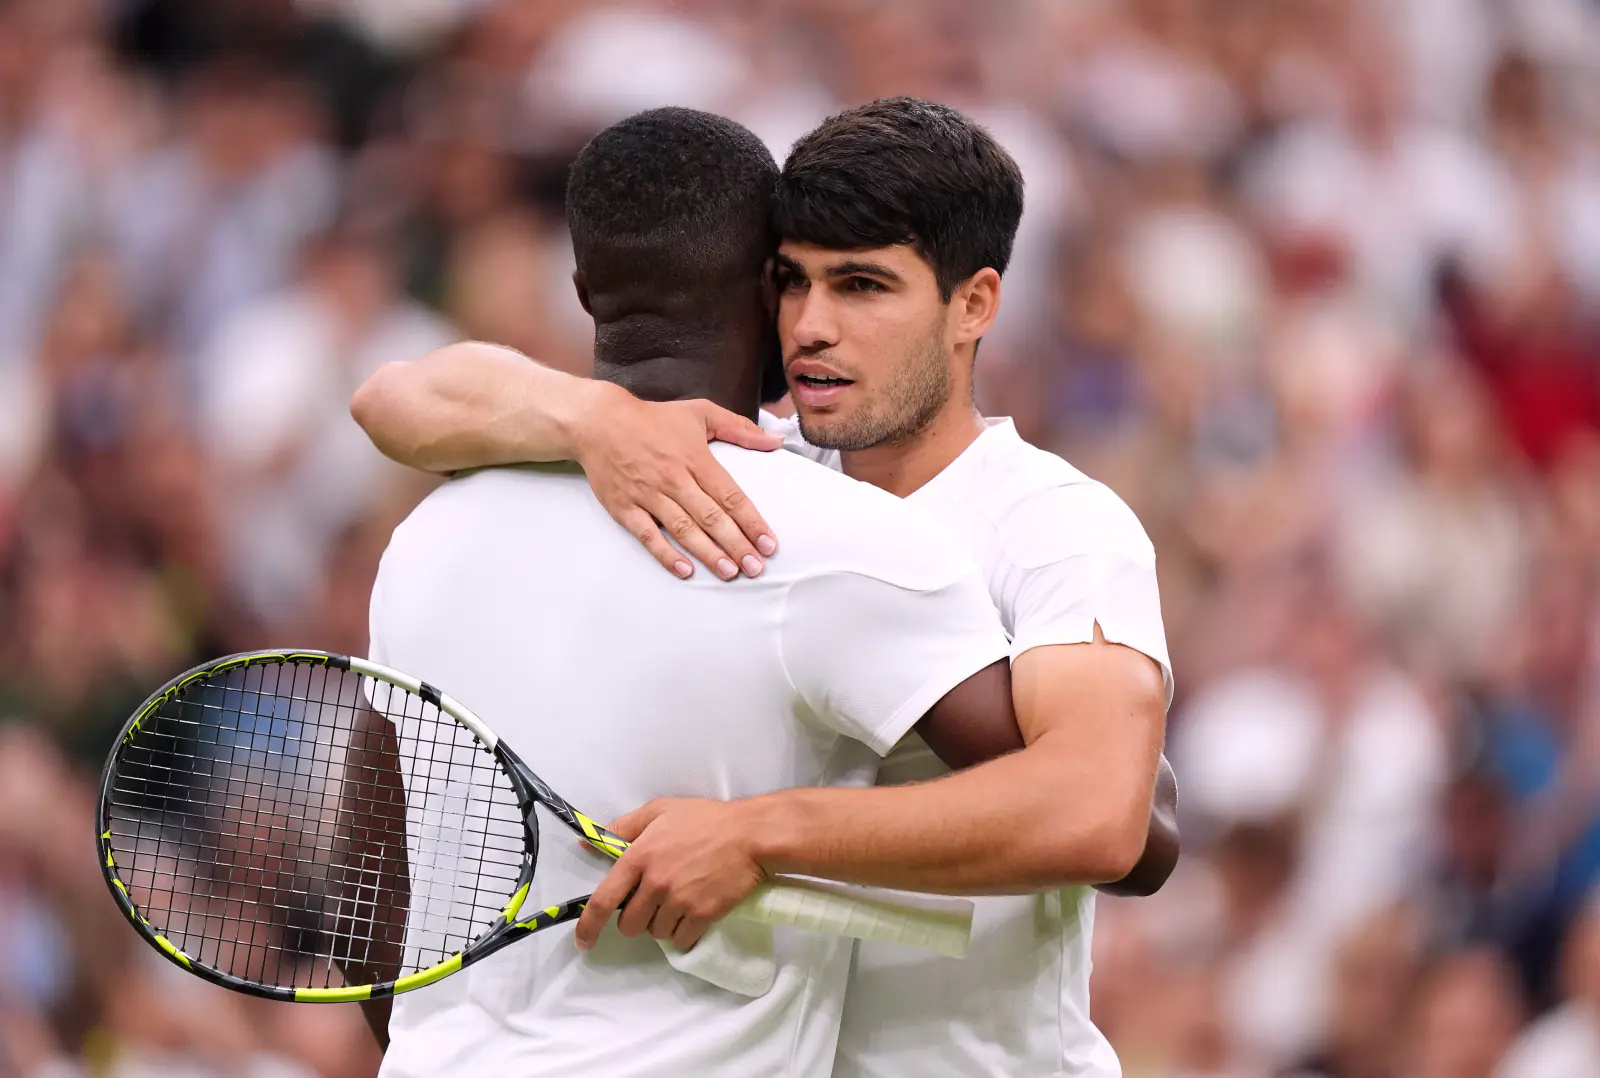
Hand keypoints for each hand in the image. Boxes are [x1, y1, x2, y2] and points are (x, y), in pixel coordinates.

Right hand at [573, 384, 782, 579]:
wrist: (598, 421)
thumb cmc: (653, 418)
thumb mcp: (700, 413)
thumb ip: (740, 428)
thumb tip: (774, 441)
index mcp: (696, 459)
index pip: (730, 495)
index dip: (751, 522)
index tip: (769, 544)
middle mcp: (674, 479)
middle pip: (710, 517)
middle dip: (736, 545)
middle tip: (755, 568)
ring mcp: (648, 495)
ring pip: (683, 530)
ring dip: (708, 553)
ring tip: (730, 572)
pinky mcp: (625, 508)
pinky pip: (648, 535)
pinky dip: (666, 554)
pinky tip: (685, 570)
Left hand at [573, 798, 767, 953]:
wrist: (750, 835)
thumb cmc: (704, 819)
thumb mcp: (659, 810)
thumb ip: (622, 827)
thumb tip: (587, 842)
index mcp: (639, 857)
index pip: (604, 899)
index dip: (589, 925)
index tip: (583, 941)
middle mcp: (655, 883)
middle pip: (630, 924)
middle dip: (637, 918)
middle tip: (654, 901)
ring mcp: (679, 901)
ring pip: (656, 933)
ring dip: (662, 923)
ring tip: (679, 901)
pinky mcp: (702, 915)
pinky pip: (681, 940)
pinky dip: (684, 933)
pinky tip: (693, 914)